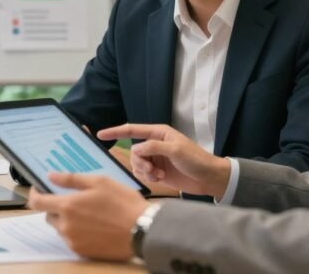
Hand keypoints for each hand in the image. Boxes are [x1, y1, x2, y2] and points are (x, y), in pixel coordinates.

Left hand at [28, 172, 149, 260]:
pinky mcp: (82, 252)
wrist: (142, 230)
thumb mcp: (99, 182)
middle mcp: (66, 226)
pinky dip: (77, 232)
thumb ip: (71, 179)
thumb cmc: (122, 202)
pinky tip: (94, 226)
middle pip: (49, 215)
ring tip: (89, 213)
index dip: (34, 194)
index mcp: (67, 206)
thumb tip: (50, 176)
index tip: (39, 189)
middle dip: (56, 207)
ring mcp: (73, 241)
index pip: (37, 202)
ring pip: (60, 228)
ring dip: (67, 220)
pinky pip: (71, 239)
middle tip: (75, 200)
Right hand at [99, 124, 230, 198]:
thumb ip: (153, 147)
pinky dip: (148, 177)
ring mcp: (156, 158)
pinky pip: (143, 174)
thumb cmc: (196, 159)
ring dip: (144, 171)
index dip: (116, 131)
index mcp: (159, 133)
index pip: (132, 130)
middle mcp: (155, 144)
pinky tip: (160, 179)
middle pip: (133, 151)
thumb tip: (135, 150)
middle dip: (139, 162)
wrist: (208, 178)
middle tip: (152, 170)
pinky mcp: (158, 171)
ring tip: (158, 175)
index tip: (100, 134)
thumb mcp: (175, 150)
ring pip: (137, 164)